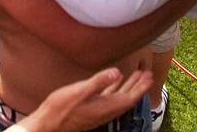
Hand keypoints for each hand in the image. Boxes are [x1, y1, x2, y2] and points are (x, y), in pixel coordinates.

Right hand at [11, 68, 151, 131]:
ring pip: (118, 99)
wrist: (46, 125)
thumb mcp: (79, 91)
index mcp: (104, 107)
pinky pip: (109, 99)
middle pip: (126, 98)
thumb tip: (117, 72)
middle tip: (147, 73)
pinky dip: (115, 90)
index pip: (128, 98)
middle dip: (138, 86)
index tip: (149, 76)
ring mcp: (97, 112)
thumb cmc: (60, 109)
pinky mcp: (90, 110)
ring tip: (135, 76)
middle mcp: (103, 112)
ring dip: (128, 87)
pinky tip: (114, 83)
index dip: (140, 87)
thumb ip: (98, 82)